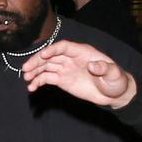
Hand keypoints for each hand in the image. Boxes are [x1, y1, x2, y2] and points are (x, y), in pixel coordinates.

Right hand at [22, 39, 137, 108]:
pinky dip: (39, 82)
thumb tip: (94, 66)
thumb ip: (105, 68)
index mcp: (82, 52)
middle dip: (38, 61)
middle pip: (51, 56)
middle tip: (26, 69)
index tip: (43, 55)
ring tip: (26, 78)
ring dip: (35, 71)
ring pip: (46, 66)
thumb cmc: (115, 81)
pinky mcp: (62, 80)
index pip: (64, 47)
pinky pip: (48, 78)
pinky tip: (32, 87)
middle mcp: (71, 58)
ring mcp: (65, 69)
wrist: (114, 94)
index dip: (52, 50)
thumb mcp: (113, 74)